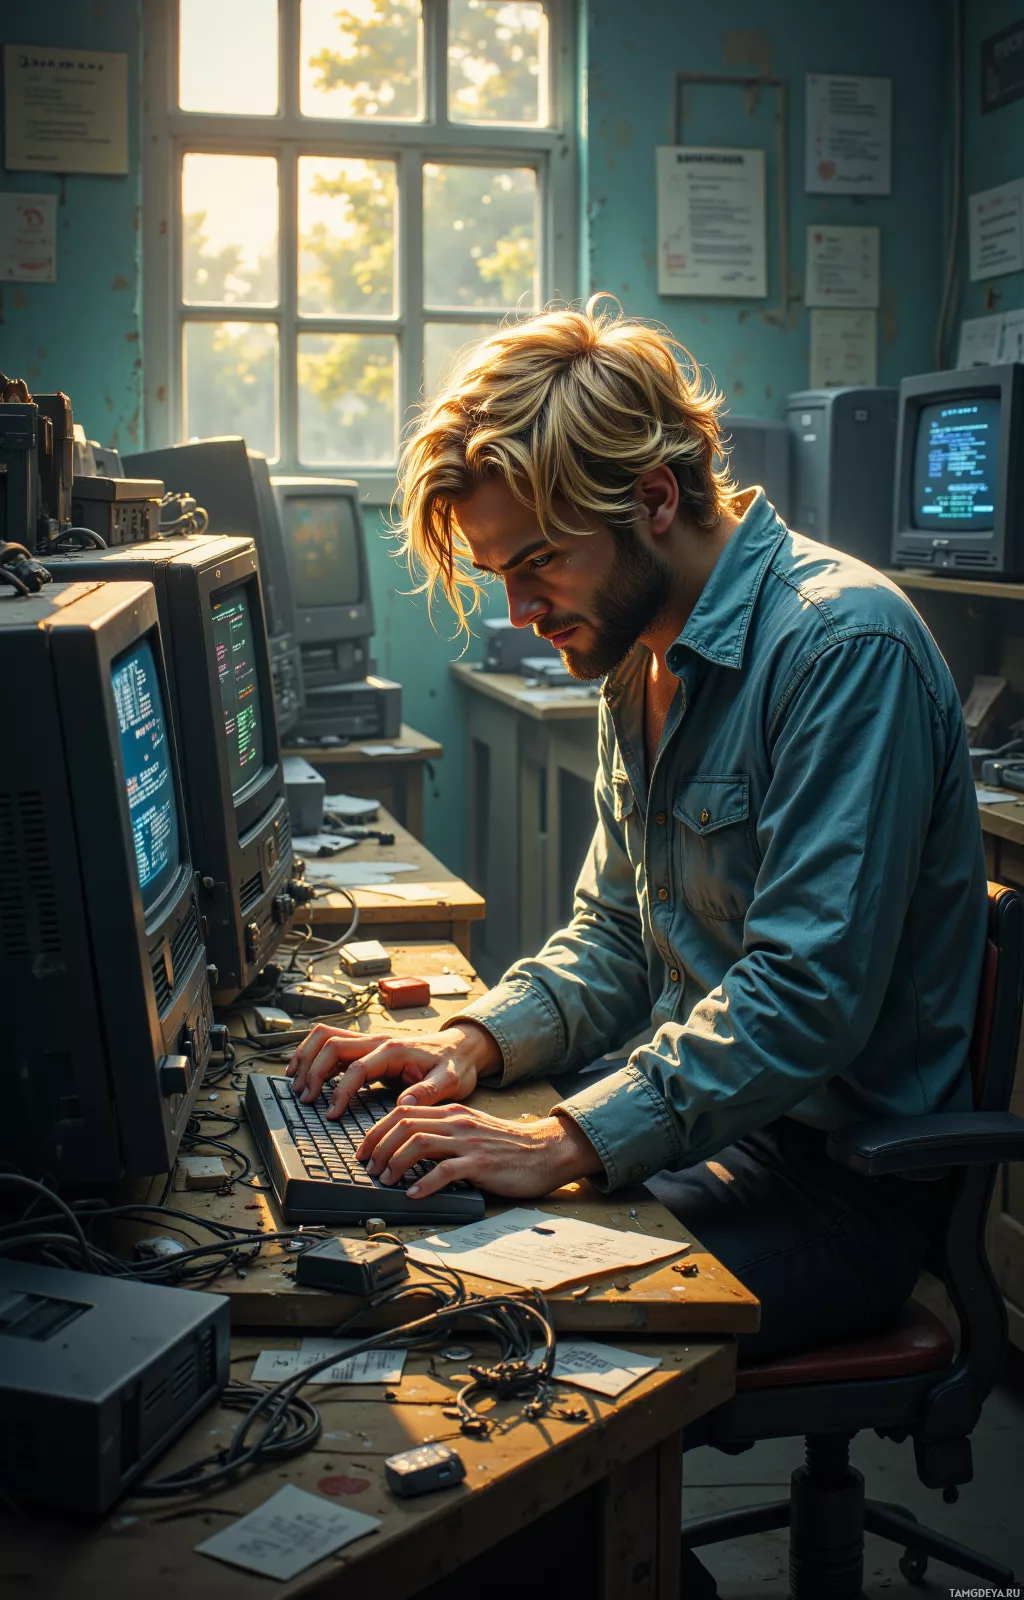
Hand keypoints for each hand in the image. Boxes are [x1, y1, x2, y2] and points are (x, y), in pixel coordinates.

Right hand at [285, 1021, 501, 1119]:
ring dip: (308, 1056)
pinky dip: (314, 1054)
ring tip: (296, 1081)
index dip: (340, 1091)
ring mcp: (370, 1043)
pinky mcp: (367, 1048)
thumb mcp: (450, 1082)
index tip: (331, 1113)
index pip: (356, 1068)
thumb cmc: (455, 1066)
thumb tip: (404, 1104)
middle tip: (304, 1097)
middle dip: (313, 1070)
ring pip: (327, 1037)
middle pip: (332, 1045)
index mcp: (394, 1051)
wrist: (463, 1049)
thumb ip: (428, 1092)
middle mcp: (378, 1042)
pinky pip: (333, 1043)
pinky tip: (306, 1071)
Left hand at [356, 1104, 603, 1199]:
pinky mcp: (480, 1164)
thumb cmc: (506, 1146)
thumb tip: (407, 1145)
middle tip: (370, 1167)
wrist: (545, 1151)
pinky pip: (444, 1171)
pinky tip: (413, 1194)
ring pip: (418, 1144)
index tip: (365, 1150)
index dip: (377, 1131)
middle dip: (379, 1147)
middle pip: (404, 1125)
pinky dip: (423, 1183)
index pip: (402, 1112)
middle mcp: (456, 1122)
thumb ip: (442, 1132)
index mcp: (451, 1112)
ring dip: (395, 1163)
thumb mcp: (469, 1130)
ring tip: (386, 1180)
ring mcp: (468, 1142)